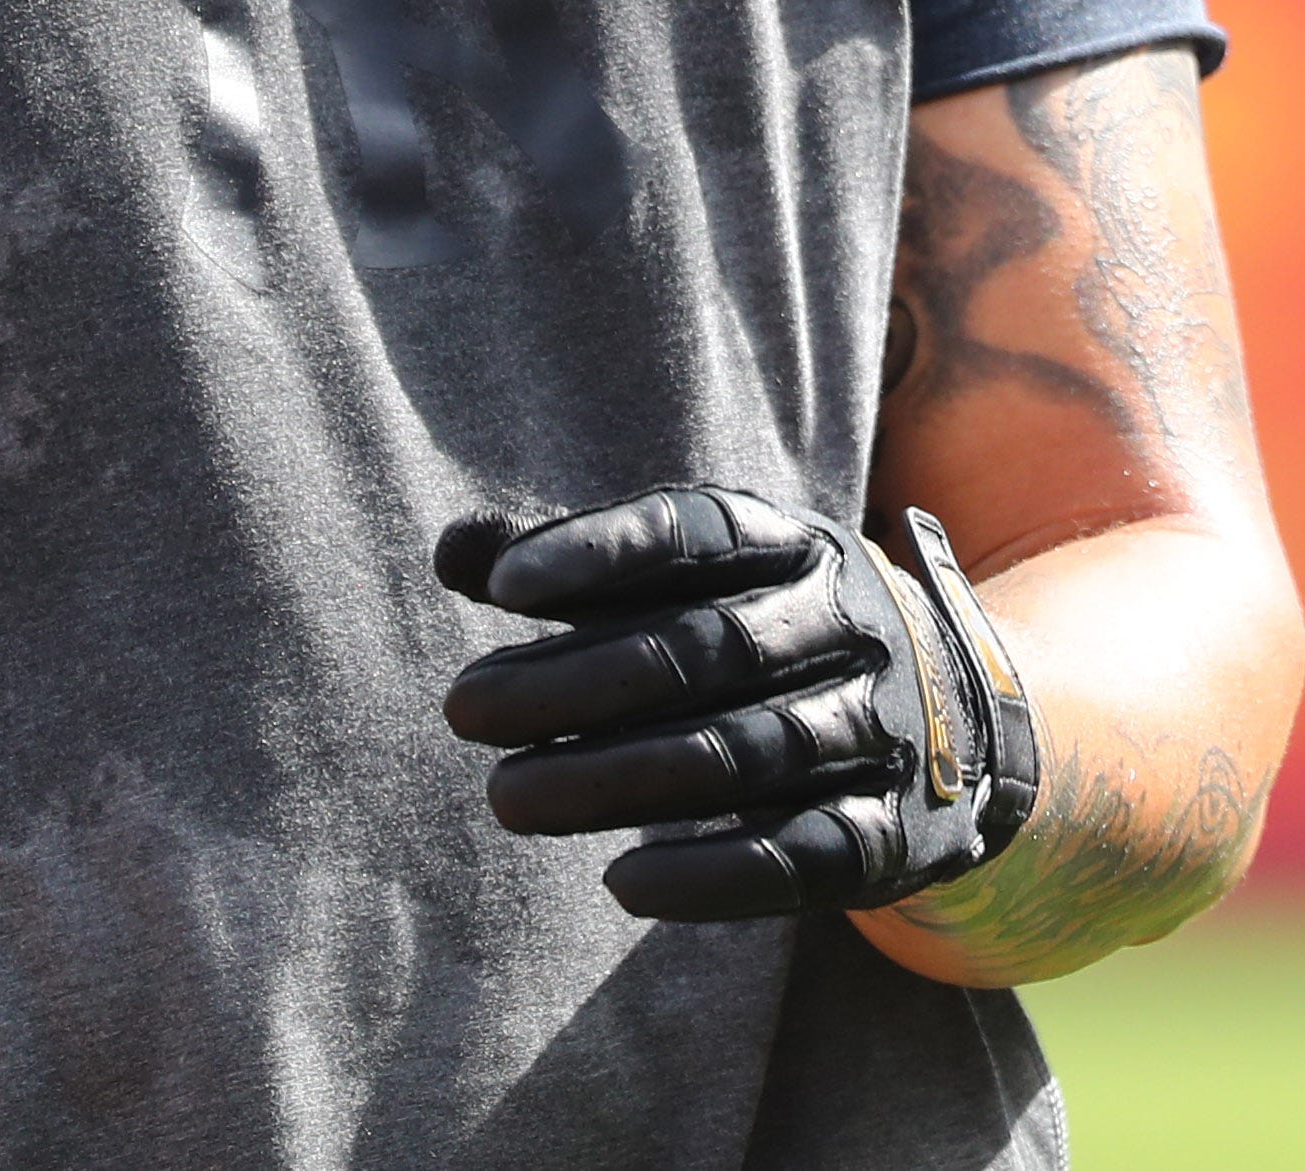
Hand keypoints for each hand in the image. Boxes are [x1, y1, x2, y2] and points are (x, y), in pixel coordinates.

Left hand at [436, 485, 1038, 921]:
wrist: (961, 712)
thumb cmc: (772, 627)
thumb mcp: (702, 576)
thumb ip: (579, 566)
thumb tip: (451, 552)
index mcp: (793, 542)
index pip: (693, 531)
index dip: (598, 553)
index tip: (499, 588)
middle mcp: (847, 622)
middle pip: (702, 650)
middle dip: (575, 683)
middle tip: (464, 711)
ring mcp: (884, 726)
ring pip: (744, 754)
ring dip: (617, 780)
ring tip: (507, 797)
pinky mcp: (899, 831)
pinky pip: (807, 855)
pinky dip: (715, 874)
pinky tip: (623, 881)